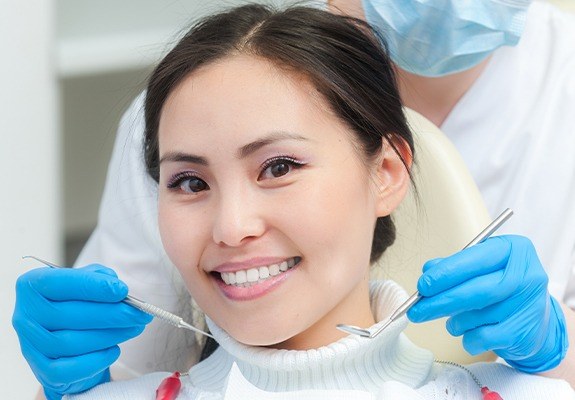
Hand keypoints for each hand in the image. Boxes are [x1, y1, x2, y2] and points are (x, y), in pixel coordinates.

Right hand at [12, 265, 152, 399]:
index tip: (122, 290)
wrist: (67, 344)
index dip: (93, 286)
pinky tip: (114, 350)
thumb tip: (114, 284)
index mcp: (33, 286)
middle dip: (112, 314)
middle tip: (139, 313)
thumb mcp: (86, 283)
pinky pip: (69, 369)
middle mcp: (25, 315)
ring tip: (134, 328)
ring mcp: (30, 345)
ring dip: (110, 335)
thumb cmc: (78, 306)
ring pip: (71, 343)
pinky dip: (96, 360)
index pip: (60, 283)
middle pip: (70, 316)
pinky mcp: (42, 370)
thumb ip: (98, 277)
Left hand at [407, 235, 567, 372]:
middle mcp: (526, 275)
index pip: (474, 259)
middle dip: (441, 301)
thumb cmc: (502, 289)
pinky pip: (483, 337)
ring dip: (455, 321)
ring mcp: (528, 305)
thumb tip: (428, 270)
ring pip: (477, 315)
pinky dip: (467, 337)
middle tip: (417, 310)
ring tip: (452, 321)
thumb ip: (455, 266)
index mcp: (514, 250)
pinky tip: (468, 333)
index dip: (445, 273)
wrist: (536, 322)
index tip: (422, 285)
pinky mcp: (523, 331)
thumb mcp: (482, 268)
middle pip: (476, 290)